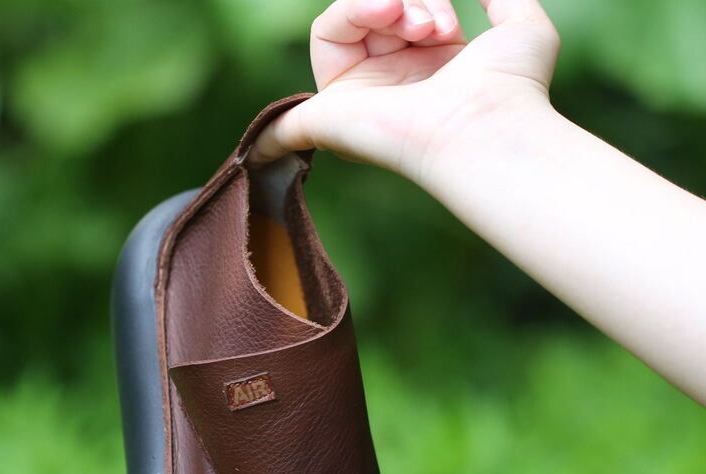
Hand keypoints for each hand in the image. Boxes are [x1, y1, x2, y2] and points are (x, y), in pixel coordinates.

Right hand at [249, 0, 559, 182]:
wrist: (492, 125)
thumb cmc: (512, 87)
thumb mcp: (519, 23)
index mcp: (424, 67)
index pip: (397, 9)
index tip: (450, 21)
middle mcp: (388, 87)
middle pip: (365, 12)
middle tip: (434, 22)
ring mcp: (357, 105)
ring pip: (335, 26)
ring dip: (369, 3)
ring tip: (414, 24)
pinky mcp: (332, 119)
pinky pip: (287, 119)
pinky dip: (273, 134)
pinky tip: (258, 153)